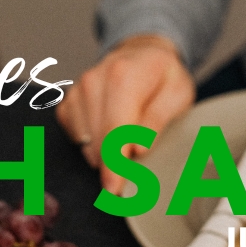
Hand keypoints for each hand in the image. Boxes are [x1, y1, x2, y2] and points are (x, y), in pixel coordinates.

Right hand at [56, 34, 194, 194]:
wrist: (141, 56)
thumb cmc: (162, 78)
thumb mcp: (178, 94)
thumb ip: (159, 120)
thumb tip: (139, 148)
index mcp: (122, 77)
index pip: (114, 131)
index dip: (114, 165)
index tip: (115, 189)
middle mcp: (93, 82)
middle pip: (97, 143)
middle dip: (113, 166)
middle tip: (134, 176)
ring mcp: (77, 93)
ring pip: (86, 146)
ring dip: (106, 155)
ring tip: (127, 142)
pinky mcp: (68, 105)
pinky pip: (76, 141)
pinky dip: (94, 146)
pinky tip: (110, 134)